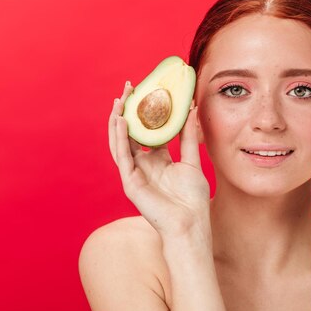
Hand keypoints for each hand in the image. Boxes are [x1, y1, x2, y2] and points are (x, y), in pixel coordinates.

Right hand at [108, 81, 210, 236]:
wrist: (191, 223)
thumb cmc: (193, 198)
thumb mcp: (192, 160)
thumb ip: (189, 136)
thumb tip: (191, 109)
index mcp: (157, 160)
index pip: (146, 131)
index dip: (144, 112)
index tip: (146, 90)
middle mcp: (142, 164)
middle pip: (130, 132)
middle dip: (127, 110)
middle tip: (128, 87)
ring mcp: (134, 173)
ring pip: (120, 141)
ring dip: (117, 120)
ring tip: (119, 99)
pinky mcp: (130, 181)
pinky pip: (121, 156)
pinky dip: (120, 137)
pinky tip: (121, 120)